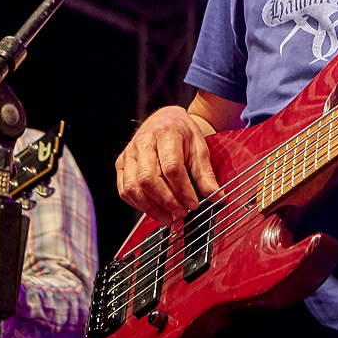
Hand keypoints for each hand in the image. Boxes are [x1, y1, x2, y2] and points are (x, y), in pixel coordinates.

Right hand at [117, 105, 220, 222]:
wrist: (167, 120)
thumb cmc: (183, 133)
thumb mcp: (200, 148)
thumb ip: (206, 174)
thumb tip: (216, 197)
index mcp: (165, 133)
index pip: (171, 167)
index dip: (183, 190)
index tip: (194, 204)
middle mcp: (143, 142)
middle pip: (148, 179)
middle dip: (166, 201)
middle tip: (182, 213)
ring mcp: (129, 154)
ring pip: (133, 188)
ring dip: (151, 208)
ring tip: (169, 218)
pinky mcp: (121, 164)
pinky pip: (124, 190)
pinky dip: (139, 205)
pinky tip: (155, 211)